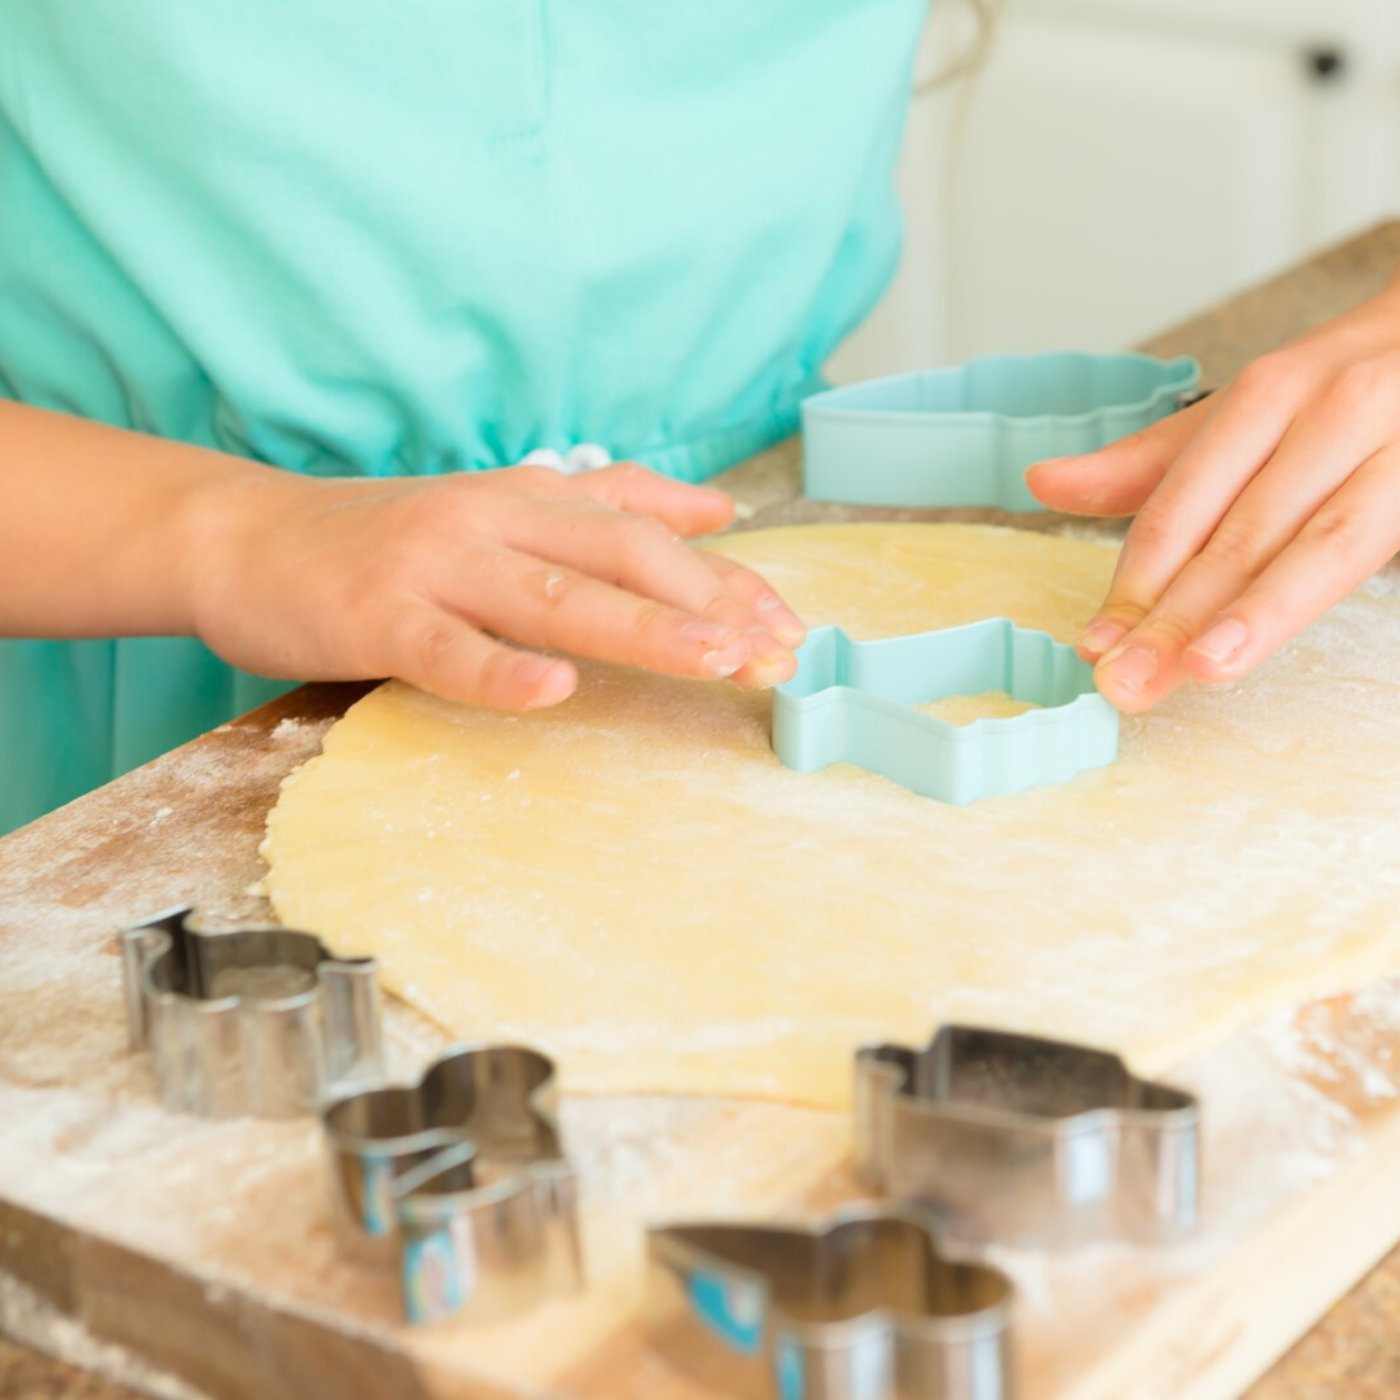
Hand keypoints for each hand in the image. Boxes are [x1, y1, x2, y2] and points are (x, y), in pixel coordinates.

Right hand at [189, 461, 805, 709]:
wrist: (244, 535)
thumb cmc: (387, 538)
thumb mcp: (506, 506)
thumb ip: (609, 506)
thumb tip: (715, 513)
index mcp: (530, 498)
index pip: (646, 532)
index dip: (724, 578)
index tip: (788, 623)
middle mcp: (493, 520)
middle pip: (617, 555)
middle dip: (706, 600)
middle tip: (777, 649)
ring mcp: (434, 566)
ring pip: (550, 597)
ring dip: (639, 627)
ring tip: (714, 657)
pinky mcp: (376, 616)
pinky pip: (446, 648)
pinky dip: (501, 670)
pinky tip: (553, 690)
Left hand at [1025, 277, 1399, 710]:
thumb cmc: (1341, 391)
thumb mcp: (1245, 412)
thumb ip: (1151, 463)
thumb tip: (1043, 482)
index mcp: (1271, 391)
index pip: (1184, 502)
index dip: (1137, 580)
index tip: (1097, 642)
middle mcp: (1336, 411)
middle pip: (1242, 532)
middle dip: (1178, 615)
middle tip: (1127, 680)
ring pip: (1322, 544)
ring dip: (1258, 613)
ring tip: (1203, 669)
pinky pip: (1375, 544)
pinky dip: (1323, 596)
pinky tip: (1285, 641)